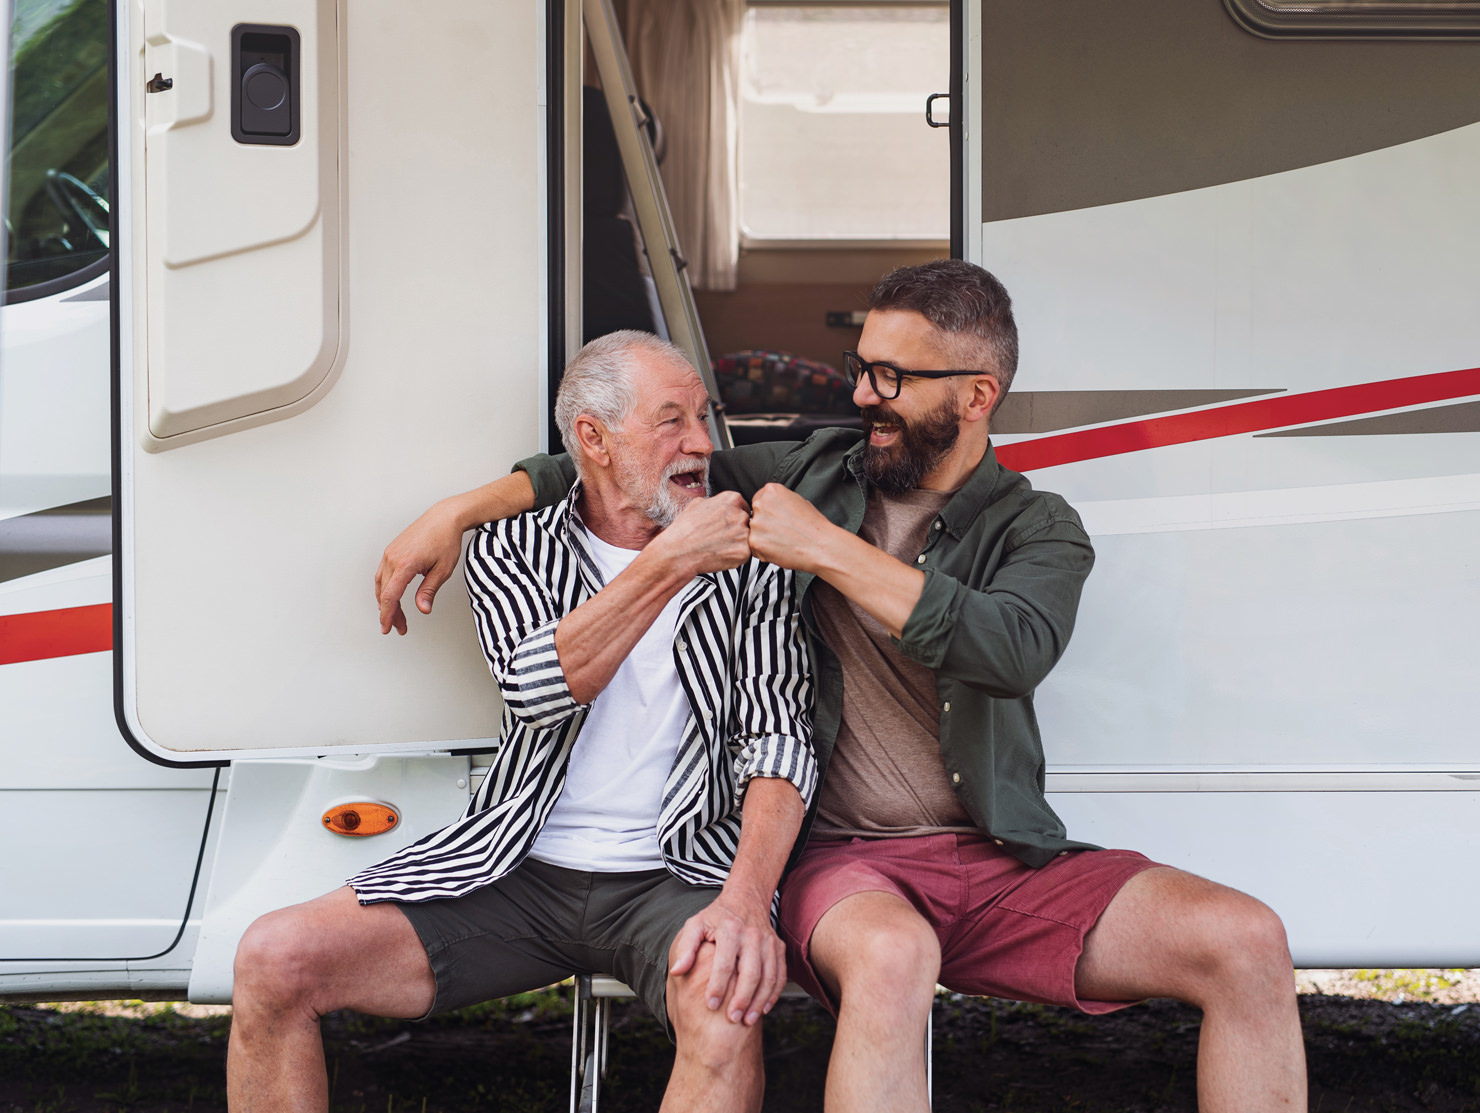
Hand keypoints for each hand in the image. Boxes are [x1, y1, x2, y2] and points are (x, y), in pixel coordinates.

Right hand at [375, 501, 465, 634]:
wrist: (444, 518)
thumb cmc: (446, 540)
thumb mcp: (443, 570)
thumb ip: (429, 591)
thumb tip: (423, 609)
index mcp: (405, 564)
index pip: (390, 596)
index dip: (388, 615)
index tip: (388, 628)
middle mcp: (393, 558)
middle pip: (385, 593)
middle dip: (390, 613)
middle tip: (399, 627)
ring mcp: (390, 553)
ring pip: (381, 584)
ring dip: (386, 602)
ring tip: (397, 616)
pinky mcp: (392, 550)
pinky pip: (383, 574)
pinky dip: (385, 588)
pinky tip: (392, 597)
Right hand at [649, 491, 751, 577]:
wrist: (678, 552)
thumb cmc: (685, 529)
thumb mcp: (697, 504)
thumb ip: (716, 502)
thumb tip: (722, 504)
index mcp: (732, 499)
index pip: (744, 506)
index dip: (734, 517)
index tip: (727, 524)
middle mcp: (740, 514)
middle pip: (747, 522)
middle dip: (737, 529)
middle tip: (721, 536)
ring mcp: (744, 534)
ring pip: (748, 538)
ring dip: (738, 543)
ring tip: (719, 546)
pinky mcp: (744, 552)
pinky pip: (745, 554)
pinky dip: (735, 556)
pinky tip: (720, 554)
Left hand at [668, 890, 786, 1025]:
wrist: (745, 898)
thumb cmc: (716, 916)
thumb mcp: (696, 924)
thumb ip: (685, 948)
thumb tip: (677, 971)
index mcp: (730, 930)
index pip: (725, 963)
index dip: (717, 986)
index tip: (710, 1004)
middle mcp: (752, 936)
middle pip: (750, 973)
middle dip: (742, 999)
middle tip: (732, 1019)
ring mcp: (768, 942)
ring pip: (769, 977)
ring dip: (759, 1001)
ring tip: (747, 1020)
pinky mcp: (778, 948)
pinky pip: (780, 975)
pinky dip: (773, 994)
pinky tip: (763, 1008)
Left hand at [748, 483, 835, 573]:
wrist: (821, 546)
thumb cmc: (813, 526)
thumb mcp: (797, 500)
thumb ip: (779, 500)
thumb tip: (771, 505)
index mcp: (771, 491)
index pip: (759, 500)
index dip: (768, 512)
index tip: (777, 519)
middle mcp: (761, 504)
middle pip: (754, 515)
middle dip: (764, 524)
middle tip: (781, 532)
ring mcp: (756, 523)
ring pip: (754, 532)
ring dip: (764, 538)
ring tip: (783, 540)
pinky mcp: (755, 542)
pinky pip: (755, 548)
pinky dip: (764, 551)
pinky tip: (780, 549)